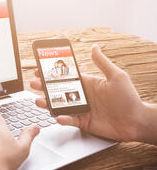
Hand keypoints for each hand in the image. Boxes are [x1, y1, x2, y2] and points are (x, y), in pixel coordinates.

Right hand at [31, 44, 154, 142]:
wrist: (135, 122)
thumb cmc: (129, 98)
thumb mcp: (116, 76)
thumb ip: (102, 63)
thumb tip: (95, 47)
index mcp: (88, 83)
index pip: (66, 77)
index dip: (52, 74)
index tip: (40, 69)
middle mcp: (82, 96)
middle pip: (58, 91)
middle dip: (44, 87)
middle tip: (34, 84)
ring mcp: (81, 109)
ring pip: (59, 106)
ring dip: (48, 104)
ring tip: (39, 101)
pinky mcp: (82, 122)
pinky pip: (69, 120)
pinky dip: (63, 119)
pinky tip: (59, 116)